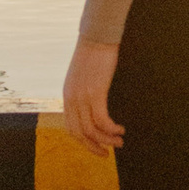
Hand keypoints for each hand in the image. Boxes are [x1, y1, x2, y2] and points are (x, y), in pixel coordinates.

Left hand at [62, 36, 123, 155]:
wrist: (97, 35)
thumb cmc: (94, 53)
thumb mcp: (83, 76)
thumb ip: (84, 90)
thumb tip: (93, 102)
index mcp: (67, 96)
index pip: (71, 128)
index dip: (83, 142)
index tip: (97, 147)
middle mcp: (71, 99)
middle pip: (79, 134)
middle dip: (93, 147)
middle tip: (107, 153)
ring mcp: (82, 97)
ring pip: (91, 130)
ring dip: (107, 140)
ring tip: (120, 142)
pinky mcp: (95, 93)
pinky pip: (102, 120)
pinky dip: (111, 129)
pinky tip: (121, 129)